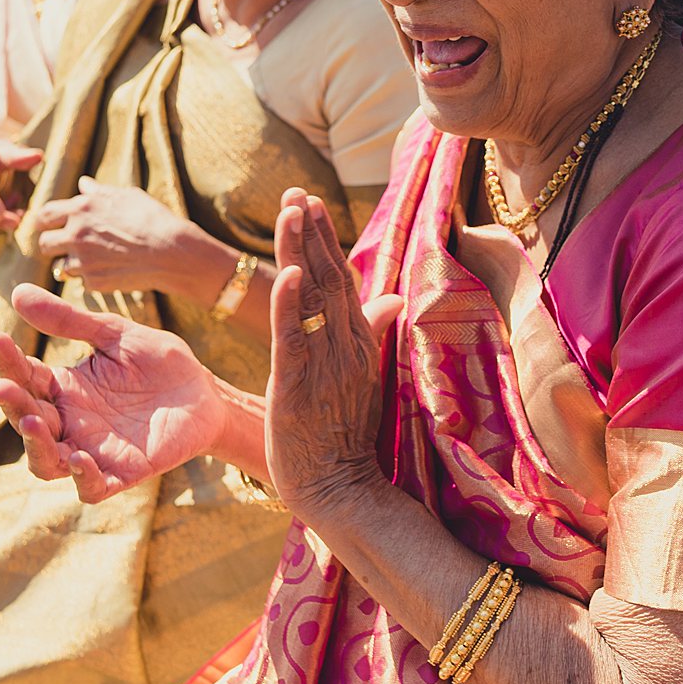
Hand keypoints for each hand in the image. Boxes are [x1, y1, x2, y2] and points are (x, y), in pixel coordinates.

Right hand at [0, 284, 224, 502]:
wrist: (206, 394)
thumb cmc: (160, 364)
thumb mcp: (116, 335)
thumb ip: (71, 320)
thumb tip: (17, 291)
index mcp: (66, 388)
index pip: (25, 377)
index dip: (8, 361)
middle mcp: (71, 422)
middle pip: (27, 420)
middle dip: (12, 405)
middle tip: (0, 386)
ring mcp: (93, 450)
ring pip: (47, 462)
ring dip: (34, 445)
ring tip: (32, 420)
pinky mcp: (122, 472)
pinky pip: (91, 488)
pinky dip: (82, 478)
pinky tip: (81, 458)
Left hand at [26, 177, 190, 290]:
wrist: (171, 251)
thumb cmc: (153, 218)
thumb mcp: (127, 196)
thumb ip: (99, 192)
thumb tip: (83, 184)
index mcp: (81, 208)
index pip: (44, 215)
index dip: (44, 222)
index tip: (49, 226)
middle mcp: (75, 234)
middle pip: (45, 243)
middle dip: (54, 245)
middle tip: (67, 246)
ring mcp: (83, 260)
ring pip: (61, 267)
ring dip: (73, 264)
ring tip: (95, 260)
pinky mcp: (93, 281)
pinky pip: (83, 282)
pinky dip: (93, 278)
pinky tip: (113, 270)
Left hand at [264, 188, 403, 518]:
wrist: (341, 490)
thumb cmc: (346, 437)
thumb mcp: (363, 377)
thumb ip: (375, 332)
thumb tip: (392, 297)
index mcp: (358, 343)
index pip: (343, 282)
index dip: (327, 241)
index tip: (312, 204)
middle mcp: (345, 347)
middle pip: (329, 279)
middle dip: (313, 233)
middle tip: (297, 193)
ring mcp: (324, 365)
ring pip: (313, 298)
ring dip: (302, 251)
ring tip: (292, 210)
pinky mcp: (298, 386)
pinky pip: (295, 339)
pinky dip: (291, 305)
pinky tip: (290, 272)